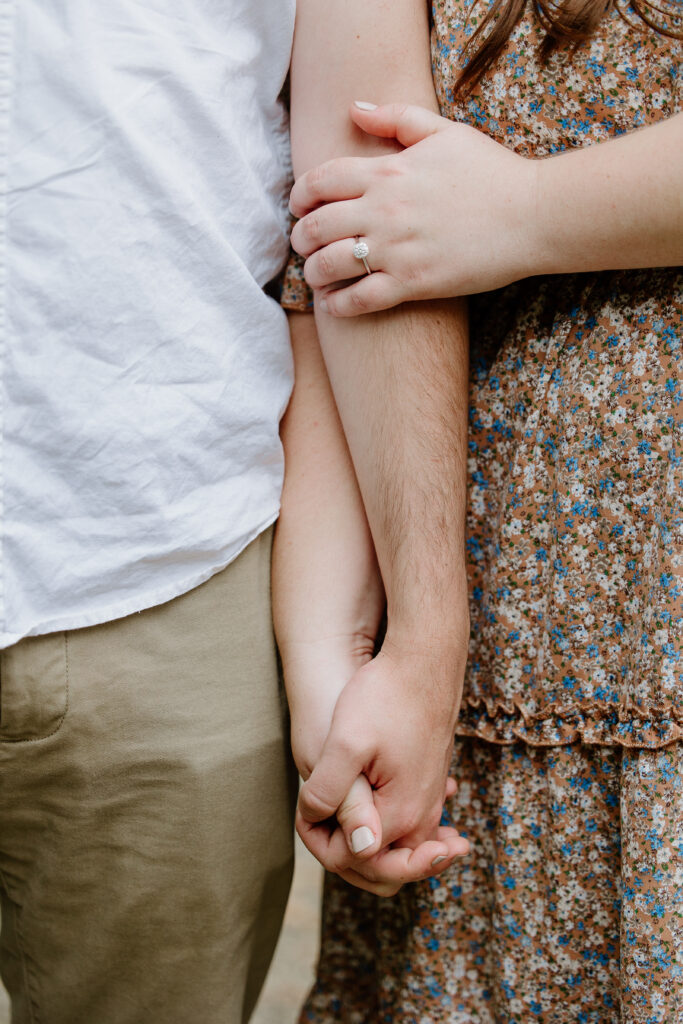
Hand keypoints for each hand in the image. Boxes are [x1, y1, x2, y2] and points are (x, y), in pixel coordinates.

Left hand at [283, 635, 468, 894]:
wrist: (426, 661)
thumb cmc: (384, 696)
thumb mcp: (347, 742)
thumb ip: (334, 793)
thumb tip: (335, 836)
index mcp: (399, 815)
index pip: (356, 861)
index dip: (320, 841)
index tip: (304, 809)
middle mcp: (421, 816)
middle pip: (381, 864)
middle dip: (343, 851)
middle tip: (314, 821)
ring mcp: (430, 799)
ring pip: (396, 843)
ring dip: (365, 840)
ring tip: (332, 825)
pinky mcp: (431, 781)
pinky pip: (409, 820)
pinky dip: (385, 823)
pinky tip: (366, 806)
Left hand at [290, 101, 536, 314]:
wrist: (532, 215)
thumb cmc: (491, 172)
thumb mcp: (444, 132)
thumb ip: (395, 118)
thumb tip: (353, 110)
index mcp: (387, 171)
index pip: (319, 180)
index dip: (299, 196)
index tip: (299, 207)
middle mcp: (384, 210)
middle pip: (315, 226)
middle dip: (300, 238)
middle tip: (303, 245)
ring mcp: (396, 249)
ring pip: (329, 265)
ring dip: (313, 273)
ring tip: (317, 275)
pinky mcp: (413, 283)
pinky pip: (359, 300)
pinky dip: (338, 305)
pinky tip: (335, 304)